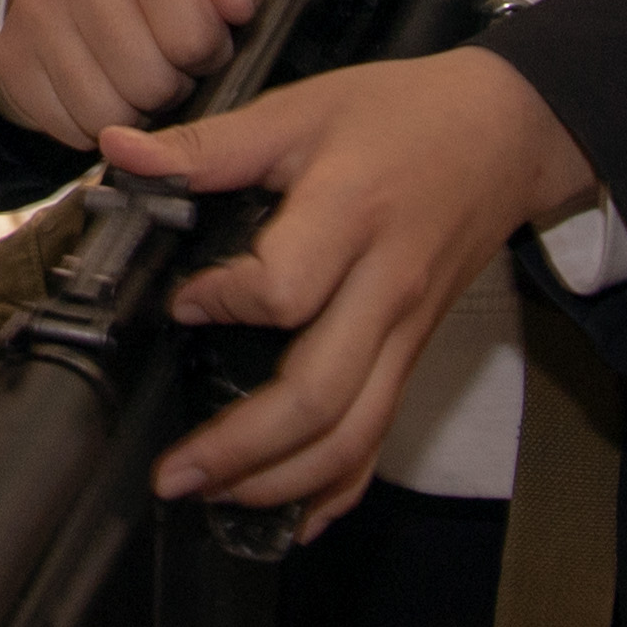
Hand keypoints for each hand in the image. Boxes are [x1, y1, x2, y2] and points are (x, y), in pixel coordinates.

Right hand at [0, 0, 262, 144]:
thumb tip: (235, 5)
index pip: (193, 37)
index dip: (208, 52)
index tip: (199, 38)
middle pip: (149, 84)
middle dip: (171, 85)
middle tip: (165, 62)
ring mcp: (32, 15)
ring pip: (108, 116)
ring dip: (134, 112)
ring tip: (135, 77)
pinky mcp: (8, 60)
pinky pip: (69, 130)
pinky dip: (94, 125)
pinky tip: (100, 87)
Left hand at [113, 47, 598, 537]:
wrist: (507, 133)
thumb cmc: (406, 116)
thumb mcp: (302, 110)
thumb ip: (208, 145)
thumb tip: (119, 152)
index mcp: (352, 215)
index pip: (285, 289)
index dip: (223, 303)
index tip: (182, 303)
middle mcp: (384, 289)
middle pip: (319, 395)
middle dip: (241, 449)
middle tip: (174, 472)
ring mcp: (405, 332)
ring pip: (351, 435)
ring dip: (281, 482)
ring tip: (214, 497)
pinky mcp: (415, 355)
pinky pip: (381, 438)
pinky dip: (340, 488)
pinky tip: (298, 517)